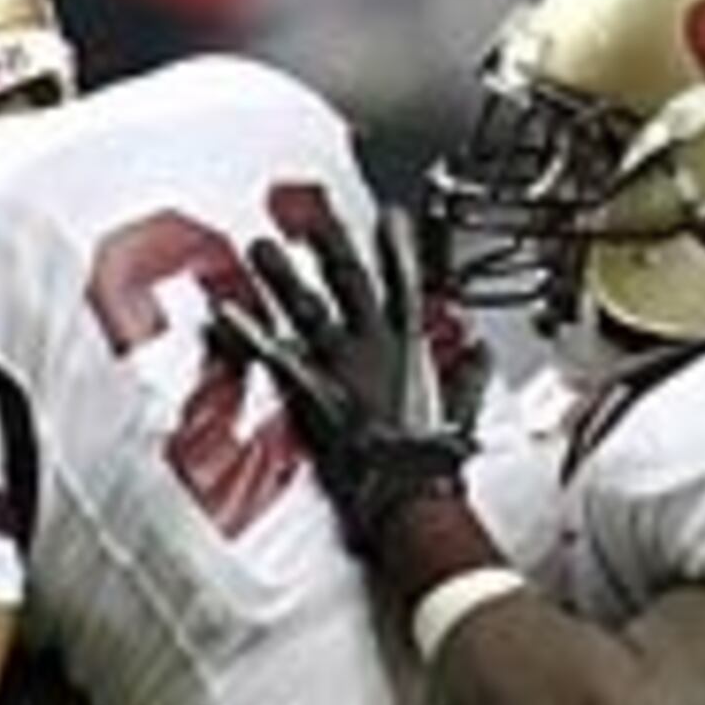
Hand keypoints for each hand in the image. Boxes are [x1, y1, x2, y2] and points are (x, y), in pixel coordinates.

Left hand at [209, 198, 482, 551]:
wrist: (407, 488)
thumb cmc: (433, 457)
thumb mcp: (461, 409)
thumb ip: (469, 375)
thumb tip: (481, 352)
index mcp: (408, 348)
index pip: (405, 285)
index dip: (398, 249)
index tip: (389, 217)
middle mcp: (369, 346)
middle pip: (349, 283)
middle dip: (331, 245)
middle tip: (311, 217)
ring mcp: (337, 364)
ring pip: (306, 308)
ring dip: (282, 277)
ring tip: (260, 248)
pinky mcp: (309, 389)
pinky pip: (272, 354)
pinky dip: (246, 333)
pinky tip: (224, 312)